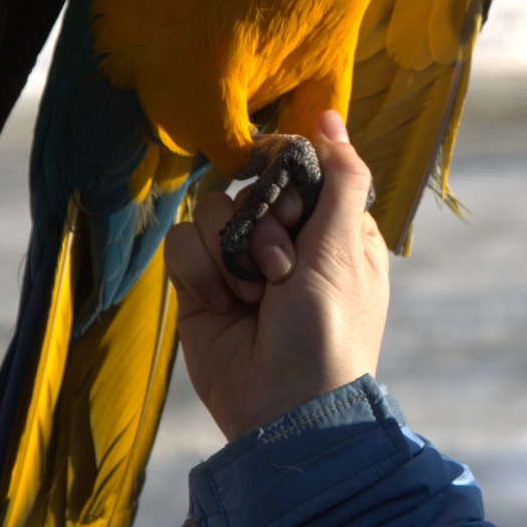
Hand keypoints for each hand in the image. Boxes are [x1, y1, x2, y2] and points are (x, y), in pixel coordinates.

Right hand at [164, 112, 390, 443]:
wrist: (284, 410)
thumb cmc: (329, 331)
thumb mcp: (346, 249)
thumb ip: (341, 178)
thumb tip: (329, 117)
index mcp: (328, 228)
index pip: (295, 167)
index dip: (286, 177)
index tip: (290, 202)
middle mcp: (282, 241)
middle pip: (247, 183)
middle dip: (262, 224)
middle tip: (281, 269)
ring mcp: (238, 264)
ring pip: (209, 210)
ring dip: (231, 252)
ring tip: (254, 297)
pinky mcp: (200, 288)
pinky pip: (181, 245)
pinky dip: (200, 273)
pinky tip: (224, 307)